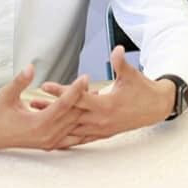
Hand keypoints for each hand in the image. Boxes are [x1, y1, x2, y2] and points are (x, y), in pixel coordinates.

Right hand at [0, 65, 88, 151]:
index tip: (86, 77)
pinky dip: (81, 127)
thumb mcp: (5, 95)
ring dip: (84, 112)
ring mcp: (49, 142)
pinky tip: (90, 118)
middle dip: (85, 99)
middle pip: (73, 115)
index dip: (75, 90)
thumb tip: (30, 67)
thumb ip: (20, 81)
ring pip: (74, 125)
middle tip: (95, 83)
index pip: (63, 105)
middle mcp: (46, 135)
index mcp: (37, 124)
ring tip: (95, 96)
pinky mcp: (50, 144)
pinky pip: (71, 136)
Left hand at [35, 47, 175, 141]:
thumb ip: (121, 63)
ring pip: (72, 128)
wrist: (156, 108)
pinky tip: (55, 138)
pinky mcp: (104, 134)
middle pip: (70, 115)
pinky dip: (67, 138)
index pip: (78, 98)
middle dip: (50, 109)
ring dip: (54, 123)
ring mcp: (101, 129)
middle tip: (31, 103)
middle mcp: (101, 120)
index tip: (44, 86)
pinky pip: (81, 138)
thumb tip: (116, 49)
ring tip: (37, 118)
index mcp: (106, 105)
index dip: (61, 91)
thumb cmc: (143, 90)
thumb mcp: (132, 75)